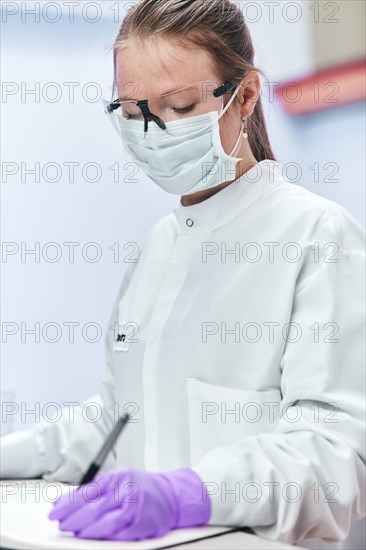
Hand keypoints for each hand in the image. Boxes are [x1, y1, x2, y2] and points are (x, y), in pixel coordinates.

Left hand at [48, 466, 210, 540]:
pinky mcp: (141, 525)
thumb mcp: (118, 478)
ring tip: (76, 532)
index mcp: (117, 477)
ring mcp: (134, 509)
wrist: (170, 495)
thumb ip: (96, 487)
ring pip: (104, 524)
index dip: (67, 504)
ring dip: (86, 530)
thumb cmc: (140, 486)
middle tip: (62, 524)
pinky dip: (104, 537)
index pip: (86, 491)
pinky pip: (118, 535)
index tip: (55, 511)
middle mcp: (125, 491)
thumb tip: (66, 500)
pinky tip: (95, 537)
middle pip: (92, 508)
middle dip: (73, 519)